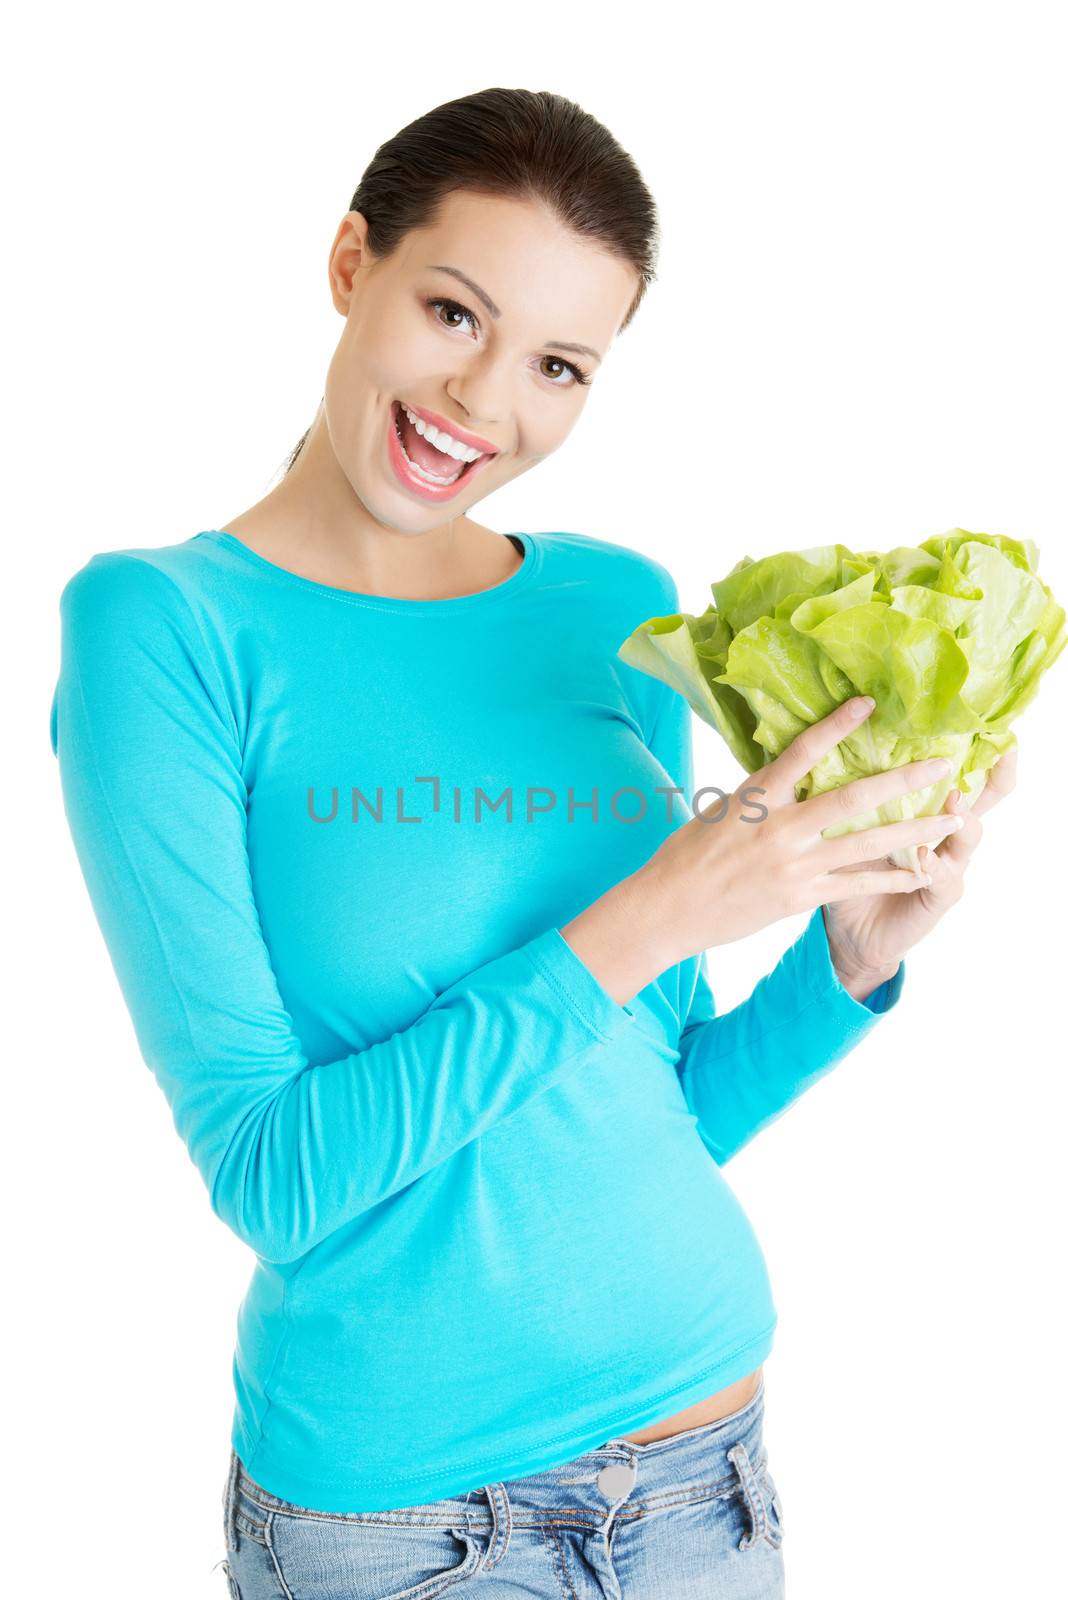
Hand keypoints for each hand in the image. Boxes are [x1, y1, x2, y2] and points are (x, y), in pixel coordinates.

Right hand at [636, 696, 970, 969]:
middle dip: (904, 780)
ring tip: (953, 819)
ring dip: (916, 830)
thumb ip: (761, 794)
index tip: (868, 705)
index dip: (837, 726)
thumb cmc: (685, 856)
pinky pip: (857, 884)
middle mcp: (780, 829)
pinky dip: (893, 877)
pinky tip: (923, 871)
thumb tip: (788, 774)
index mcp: (756, 797)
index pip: (803, 752)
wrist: (666, 910)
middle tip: (943, 765)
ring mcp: (793, 865)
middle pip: (854, 799)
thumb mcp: (720, 810)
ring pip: (868, 843)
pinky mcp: (799, 897)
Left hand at [822, 746, 1018, 989]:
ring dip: (962, 816)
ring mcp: (947, 866)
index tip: (985, 725)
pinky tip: (924, 855)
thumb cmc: (850, 872)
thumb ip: (854, 794)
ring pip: (969, 835)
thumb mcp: (850, 827)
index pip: (956, 775)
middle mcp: (944, 835)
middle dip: (993, 778)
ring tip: (953, 801)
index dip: (975, 754)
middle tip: (999, 753)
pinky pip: (945, 878)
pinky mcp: (938, 896)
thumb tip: (831, 745)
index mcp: (924, 811)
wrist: (852, 933)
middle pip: (982, 801)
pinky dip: (935, 865)